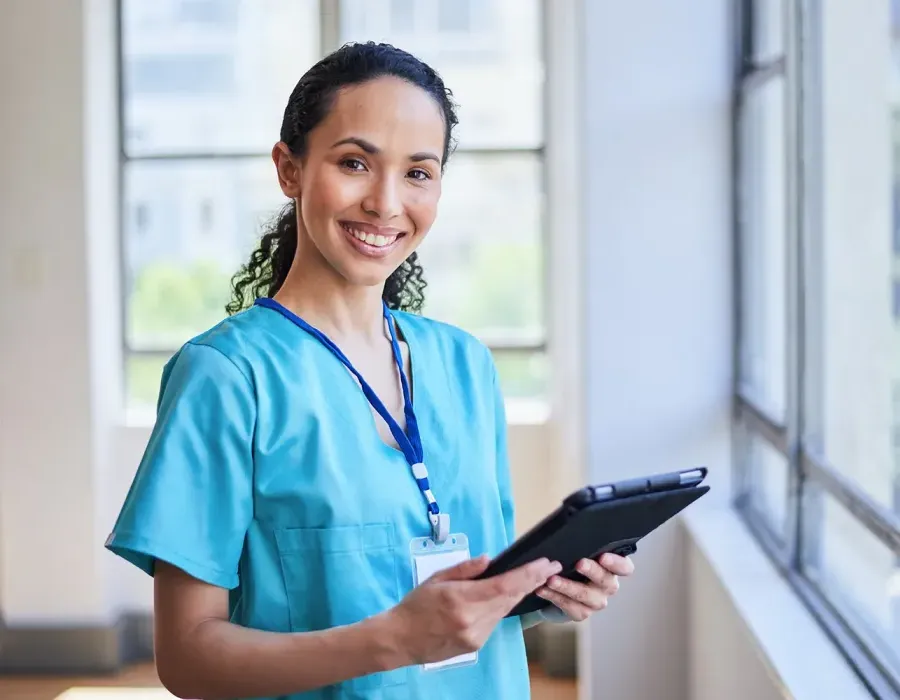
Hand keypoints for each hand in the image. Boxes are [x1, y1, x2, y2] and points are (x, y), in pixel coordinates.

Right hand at [385, 555, 561, 665]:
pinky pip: (495, 621)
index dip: (527, 575)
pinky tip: (506, 596)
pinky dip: (502, 607)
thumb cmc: (415, 605)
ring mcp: (475, 635)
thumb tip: (488, 560)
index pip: (503, 586)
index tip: (544, 565)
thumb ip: (465, 569)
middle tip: (550, 568)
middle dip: (532, 581)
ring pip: (505, 610)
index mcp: (461, 600)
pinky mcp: (475, 645)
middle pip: (510, 598)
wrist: (400, 639)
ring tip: (535, 578)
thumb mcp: (437, 578)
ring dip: (519, 594)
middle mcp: (471, 621)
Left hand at [534, 553, 633, 621]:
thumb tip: (570, 531)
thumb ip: (579, 543)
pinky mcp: (581, 613)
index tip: (603, 557)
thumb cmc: (569, 561)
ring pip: (586, 596)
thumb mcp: (575, 550)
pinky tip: (542, 589)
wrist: (554, 585)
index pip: (624, 567)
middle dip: (592, 571)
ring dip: (568, 586)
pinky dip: (555, 597)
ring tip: (551, 579)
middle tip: (579, 564)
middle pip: (607, 581)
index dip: (617, 563)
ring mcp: (596, 601)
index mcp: (611, 567)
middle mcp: (607, 585)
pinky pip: (571, 607)